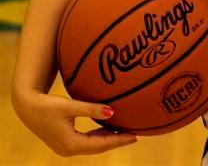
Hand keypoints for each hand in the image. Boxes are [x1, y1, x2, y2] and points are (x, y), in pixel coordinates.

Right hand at [13, 92, 137, 156]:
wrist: (26, 106)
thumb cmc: (47, 105)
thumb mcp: (70, 106)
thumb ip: (91, 109)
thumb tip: (112, 112)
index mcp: (70, 144)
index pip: (101, 144)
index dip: (118, 140)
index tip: (135, 137)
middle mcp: (68, 149)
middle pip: (98, 147)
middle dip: (116, 141)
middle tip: (134, 135)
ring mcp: (65, 146)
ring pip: (92, 145)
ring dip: (107, 138)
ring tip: (124, 131)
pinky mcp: (63, 141)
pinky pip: (86, 141)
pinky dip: (98, 135)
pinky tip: (107, 128)